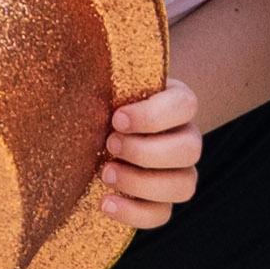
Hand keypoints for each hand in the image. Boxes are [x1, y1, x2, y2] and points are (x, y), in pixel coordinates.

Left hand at [93, 76, 205, 229]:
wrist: (92, 135)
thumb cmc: (100, 104)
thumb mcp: (103, 86)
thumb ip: (100, 77)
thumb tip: (78, 54)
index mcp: (177, 103)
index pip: (186, 105)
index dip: (152, 116)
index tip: (117, 118)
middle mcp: (186, 138)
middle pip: (190, 149)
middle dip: (145, 150)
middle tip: (110, 144)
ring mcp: (179, 173)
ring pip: (183, 186)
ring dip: (141, 182)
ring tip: (105, 173)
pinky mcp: (162, 202)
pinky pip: (162, 214)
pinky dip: (133, 212)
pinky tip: (105, 202)